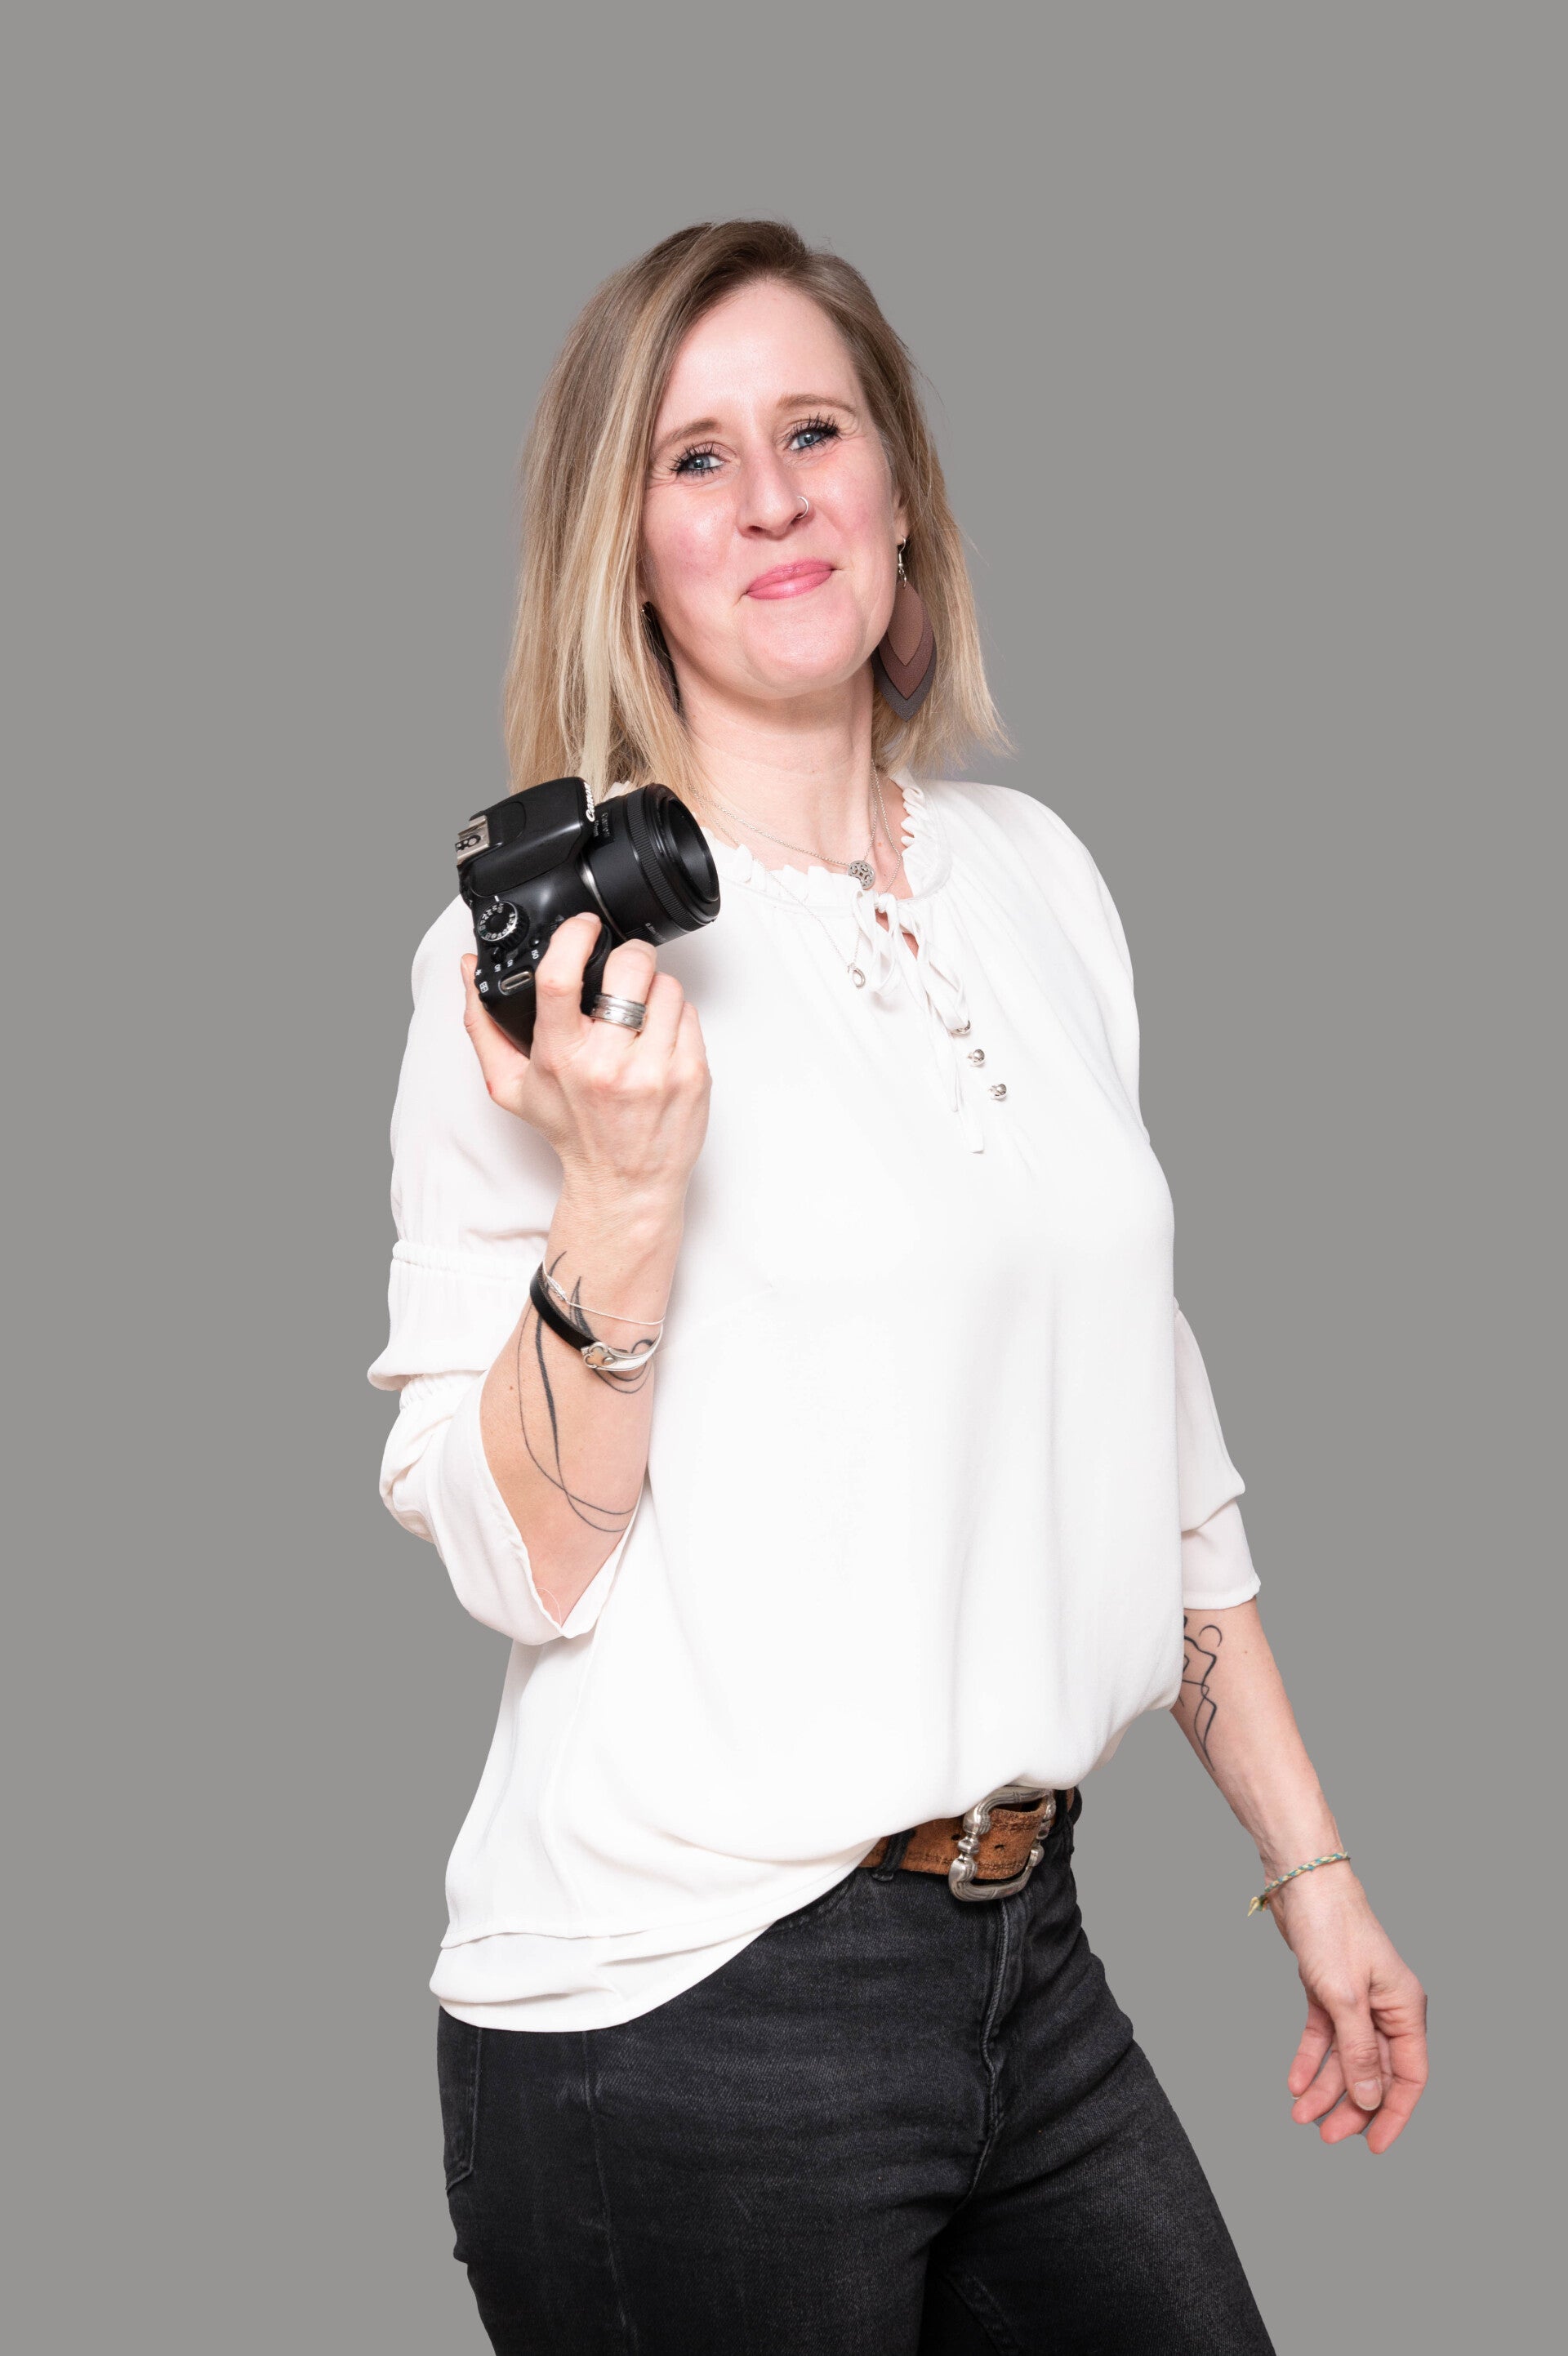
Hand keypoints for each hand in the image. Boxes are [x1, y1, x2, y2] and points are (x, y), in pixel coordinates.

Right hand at [460, 912, 710, 1206]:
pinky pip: (690, 1015)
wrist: (624, 1185)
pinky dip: (676, 1019)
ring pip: (668, 987)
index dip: (573, 937)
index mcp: (561, 1058)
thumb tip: (467, 968)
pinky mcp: (692, 1076)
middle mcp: (609, 1065)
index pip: (560, 979)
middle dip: (628, 957)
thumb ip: (484, 1025)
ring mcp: (656, 1070)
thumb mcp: (510, 1086)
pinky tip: (658, 1042)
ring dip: (654, 990)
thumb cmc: (571, 1133)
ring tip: (639, 1017)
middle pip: (630, 968)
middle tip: (623, 971)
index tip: (583, 926)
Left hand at [1267, 1863, 1427, 2153]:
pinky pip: (1323, 2037)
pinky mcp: (1329, 1991)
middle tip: (1325, 2135)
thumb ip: (1360, 2052)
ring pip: (1346, 2057)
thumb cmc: (1333, 1929)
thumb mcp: (1346, 1998)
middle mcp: (1385, 2008)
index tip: (1374, 2147)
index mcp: (1405, 2009)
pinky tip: (1294, 2083)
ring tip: (1299, 2115)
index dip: (1394, 2114)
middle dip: (1352, 2107)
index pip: (1410, 2076)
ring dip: (1325, 2087)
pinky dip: (1309, 2060)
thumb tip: (1371, 2099)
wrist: (1303, 1882)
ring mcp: (1357, 2000)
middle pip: (1375, 2072)